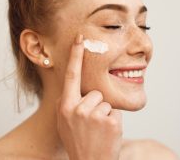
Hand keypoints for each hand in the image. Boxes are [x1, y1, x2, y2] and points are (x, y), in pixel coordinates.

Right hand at [56, 34, 122, 159]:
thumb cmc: (78, 142)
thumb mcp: (65, 122)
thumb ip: (69, 103)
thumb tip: (75, 87)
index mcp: (65, 106)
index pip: (71, 75)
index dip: (75, 55)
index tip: (80, 38)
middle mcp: (77, 108)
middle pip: (96, 92)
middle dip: (96, 106)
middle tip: (91, 126)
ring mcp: (94, 115)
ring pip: (106, 102)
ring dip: (105, 115)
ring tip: (97, 131)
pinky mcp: (110, 122)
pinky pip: (115, 113)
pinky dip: (113, 123)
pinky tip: (106, 135)